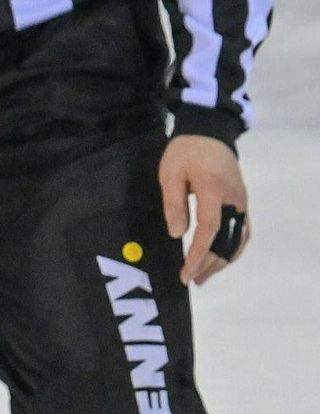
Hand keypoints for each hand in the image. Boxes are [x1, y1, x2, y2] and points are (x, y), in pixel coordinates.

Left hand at [160, 134, 250, 285]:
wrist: (210, 133)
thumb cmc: (185, 152)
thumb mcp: (170, 174)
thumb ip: (174, 204)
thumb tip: (177, 234)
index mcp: (214, 190)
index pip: (210, 229)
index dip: (199, 253)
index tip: (187, 271)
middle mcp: (234, 199)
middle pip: (227, 239)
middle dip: (210, 263)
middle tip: (191, 280)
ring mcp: (242, 202)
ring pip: (239, 238)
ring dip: (223, 260)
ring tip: (205, 276)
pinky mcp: (243, 202)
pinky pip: (244, 230)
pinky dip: (235, 248)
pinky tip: (222, 259)